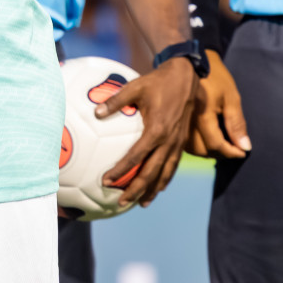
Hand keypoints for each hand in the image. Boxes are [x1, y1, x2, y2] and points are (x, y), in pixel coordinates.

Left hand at [97, 56, 197, 206]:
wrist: (186, 79)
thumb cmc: (157, 82)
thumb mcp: (134, 87)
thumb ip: (115, 101)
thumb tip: (95, 113)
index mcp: (156, 130)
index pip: (136, 157)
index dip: (121, 171)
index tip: (106, 181)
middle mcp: (169, 141)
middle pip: (152, 173)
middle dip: (137, 189)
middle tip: (121, 202)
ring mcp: (177, 144)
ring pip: (165, 173)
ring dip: (153, 190)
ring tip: (141, 204)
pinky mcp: (182, 143)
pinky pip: (173, 166)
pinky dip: (165, 179)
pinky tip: (157, 187)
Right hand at [185, 51, 249, 158]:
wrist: (190, 60)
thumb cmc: (215, 76)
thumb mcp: (231, 97)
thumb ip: (237, 123)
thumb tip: (244, 147)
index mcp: (202, 114)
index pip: (215, 144)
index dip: (231, 152)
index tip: (242, 152)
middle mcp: (186, 120)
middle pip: (201, 149)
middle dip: (219, 153)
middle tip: (232, 148)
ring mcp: (177, 119)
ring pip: (190, 147)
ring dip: (206, 150)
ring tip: (220, 144)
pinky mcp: (173, 117)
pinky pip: (183, 139)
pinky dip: (196, 144)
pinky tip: (205, 138)